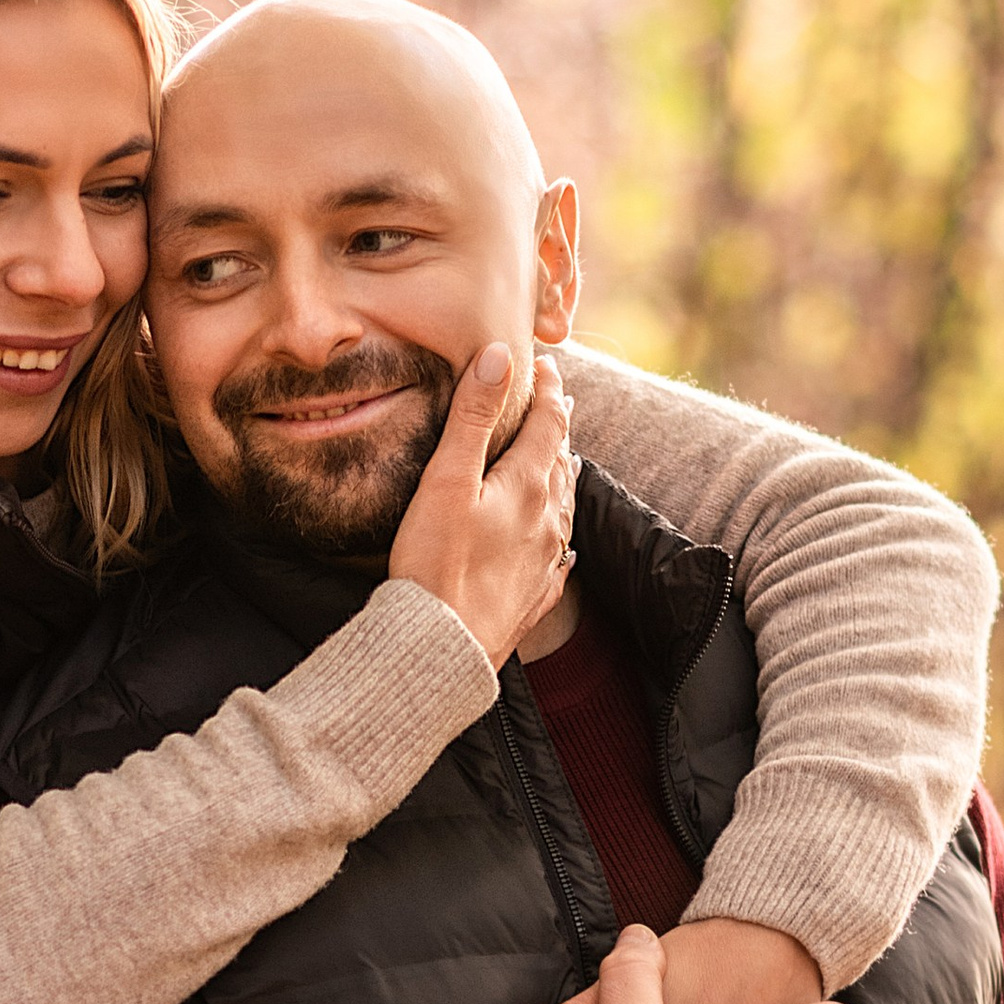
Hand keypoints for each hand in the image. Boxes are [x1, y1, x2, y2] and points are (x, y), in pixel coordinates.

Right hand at [387, 348, 575, 667]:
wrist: (441, 647)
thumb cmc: (435, 562)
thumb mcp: (447, 480)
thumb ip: (473, 416)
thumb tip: (500, 356)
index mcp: (526, 487)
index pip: (548, 424)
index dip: (548, 391)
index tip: (546, 364)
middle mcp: (546, 521)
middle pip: (560, 462)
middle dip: (558, 428)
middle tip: (558, 403)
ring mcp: (543, 562)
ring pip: (564, 508)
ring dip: (564, 477)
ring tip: (568, 461)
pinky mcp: (532, 597)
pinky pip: (558, 562)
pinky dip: (562, 541)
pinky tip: (566, 550)